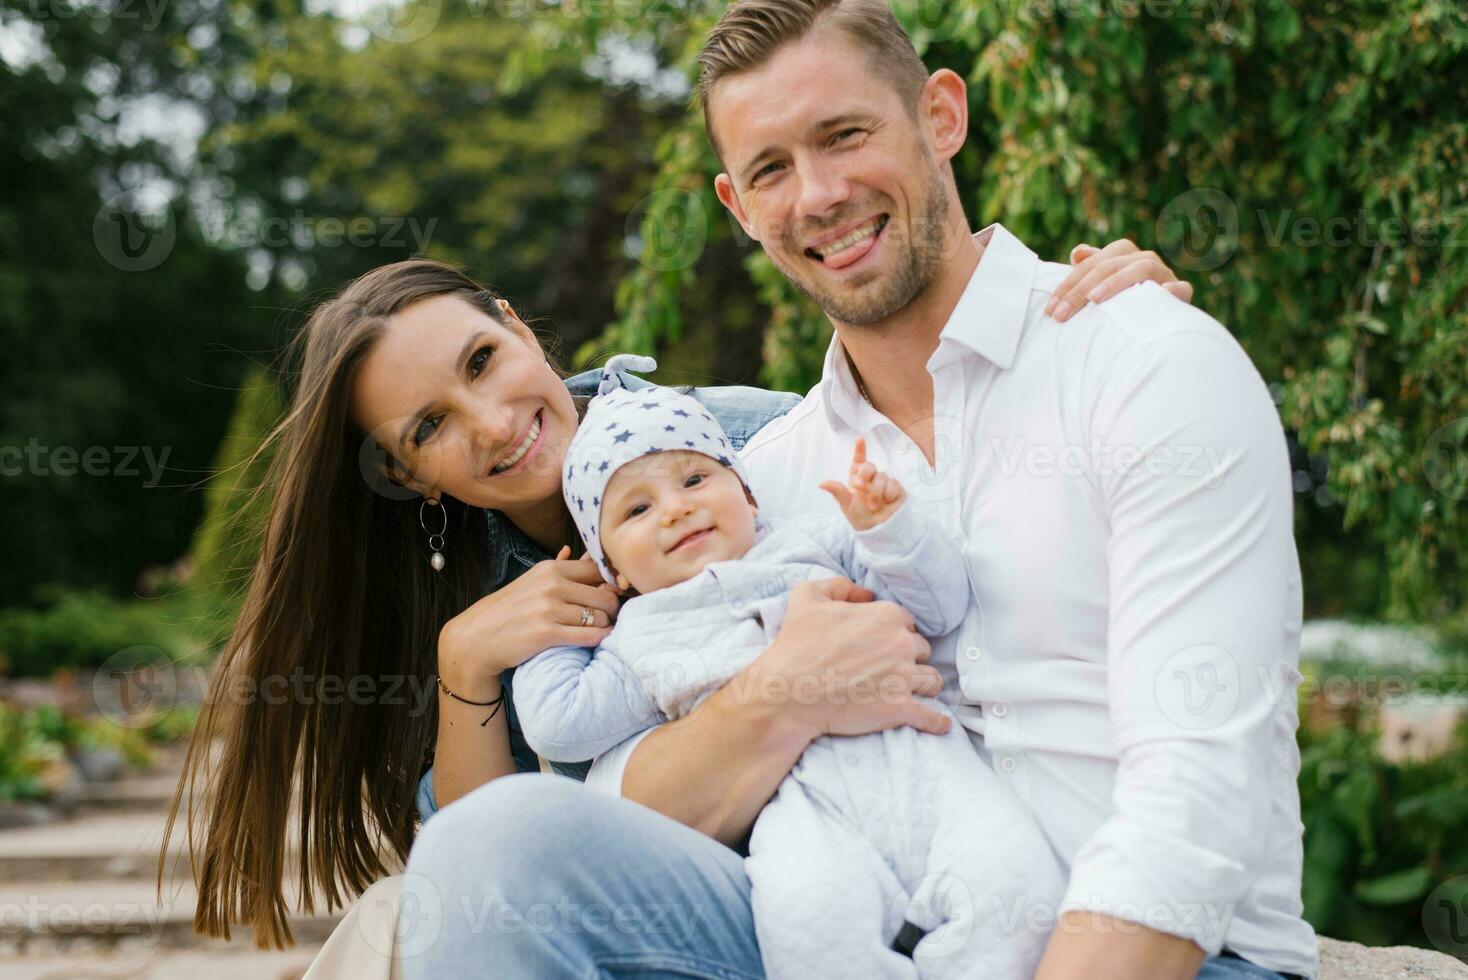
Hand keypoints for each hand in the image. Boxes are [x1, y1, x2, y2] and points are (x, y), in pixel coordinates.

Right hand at [437, 545, 620, 696]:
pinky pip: (588, 636)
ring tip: (602, 629)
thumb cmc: (508, 611)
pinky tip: (600, 640)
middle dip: (612, 608)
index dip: (611, 583)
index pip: (597, 570)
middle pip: (604, 594)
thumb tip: (574, 551)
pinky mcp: (546, 633)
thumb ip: (557, 568)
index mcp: (550, 569)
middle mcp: (551, 585)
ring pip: (599, 616)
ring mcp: (548, 609)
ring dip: (605, 625)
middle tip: (611, 616)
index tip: (614, 594)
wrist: (477, 638)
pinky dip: (599, 639)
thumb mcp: (531, 581)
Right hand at [753, 577, 949, 741]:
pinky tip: (940, 725)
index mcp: (886, 616)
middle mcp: (901, 644)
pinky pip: (932, 717)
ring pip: (932, 680)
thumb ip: (839, 585)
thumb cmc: (795, 646)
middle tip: (890, 668)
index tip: (881, 644)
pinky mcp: (900, 709)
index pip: (907, 622)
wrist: (786, 695)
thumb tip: (866, 592)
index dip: (895, 632)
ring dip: (923, 684)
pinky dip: (937, 722)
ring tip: (913, 690)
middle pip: (922, 650)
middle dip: (909, 657)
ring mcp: (903, 678)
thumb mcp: (807, 597)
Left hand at [818, 437, 905, 531]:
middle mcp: (871, 478)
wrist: (876, 529)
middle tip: (861, 488)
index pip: (858, 461)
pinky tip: (887, 503)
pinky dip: (888, 495)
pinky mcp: (896, 488)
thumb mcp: (846, 504)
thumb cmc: (859, 516)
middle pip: (869, 466)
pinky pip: (893, 484)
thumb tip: (821, 483)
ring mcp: (884, 482)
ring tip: (874, 506)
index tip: (860, 438)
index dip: (860, 449)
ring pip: (882, 477)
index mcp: (857, 479)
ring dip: (876, 493)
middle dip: (865, 475)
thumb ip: (837, 490)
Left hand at [1045, 239, 1194, 321]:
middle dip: (1081, 289)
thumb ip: (1091, 268)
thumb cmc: (1126, 302)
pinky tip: (1160, 296)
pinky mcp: (1182, 292)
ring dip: (1117, 282)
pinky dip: (1171, 291)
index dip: (1068, 285)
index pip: (1091, 263)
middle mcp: (1144, 259)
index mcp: (1124, 255)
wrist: (1163, 320)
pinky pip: (1181, 288)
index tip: (1050, 308)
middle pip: (1109, 265)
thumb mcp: (1105, 286)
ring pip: (1142, 268)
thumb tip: (1077, 252)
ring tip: (1094, 300)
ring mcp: (1164, 275)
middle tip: (1061, 313)